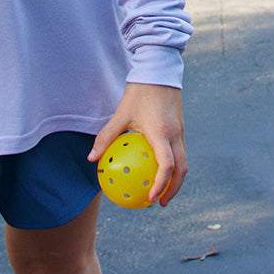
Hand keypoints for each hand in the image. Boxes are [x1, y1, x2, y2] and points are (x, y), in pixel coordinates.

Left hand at [88, 82, 185, 206]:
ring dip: (175, 178)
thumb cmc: (139, 92)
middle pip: (182, 169)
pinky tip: (158, 168)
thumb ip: (106, 137)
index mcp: (162, 134)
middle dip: (173, 189)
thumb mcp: (120, 114)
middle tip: (160, 203)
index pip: (166, 166)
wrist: (159, 70)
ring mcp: (180, 131)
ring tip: (161, 191)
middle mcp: (175, 134)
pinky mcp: (180, 127)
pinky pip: (179, 151)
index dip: (161, 186)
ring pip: (183, 160)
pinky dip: (173, 164)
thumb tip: (91, 159)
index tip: (151, 199)